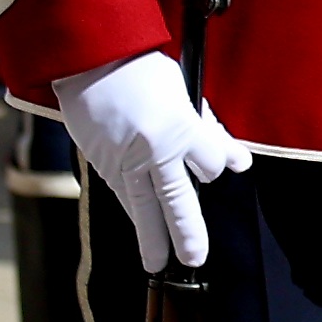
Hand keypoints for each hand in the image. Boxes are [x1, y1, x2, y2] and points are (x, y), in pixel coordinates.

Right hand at [56, 50, 252, 274]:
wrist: (86, 59)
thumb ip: (207, 127)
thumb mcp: (183, 88)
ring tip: (157, 262)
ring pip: (142, 208)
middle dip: (187, 233)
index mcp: (178, 127)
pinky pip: (121, 194)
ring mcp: (124, 160)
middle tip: (194, 259)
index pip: (211, 164)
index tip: (217, 163)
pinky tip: (139, 223)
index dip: (217, 163)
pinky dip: (132, 211)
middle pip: (177, 202)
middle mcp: (153, 150)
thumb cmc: (137, 65)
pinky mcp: (102, 163)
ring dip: (151, 238)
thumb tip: (234, 158)